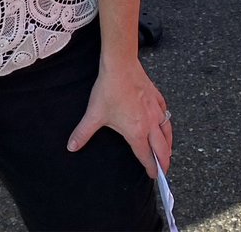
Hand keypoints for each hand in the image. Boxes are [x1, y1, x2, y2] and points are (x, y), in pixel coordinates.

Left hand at [67, 60, 170, 177]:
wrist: (120, 65)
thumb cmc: (109, 89)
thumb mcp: (94, 114)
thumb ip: (83, 133)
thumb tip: (71, 146)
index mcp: (137, 132)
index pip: (147, 156)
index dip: (151, 168)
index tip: (153, 176)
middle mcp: (150, 123)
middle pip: (162, 148)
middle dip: (164, 162)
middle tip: (164, 170)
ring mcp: (155, 109)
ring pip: (167, 131)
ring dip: (168, 144)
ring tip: (168, 151)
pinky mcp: (156, 97)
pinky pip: (165, 113)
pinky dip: (167, 122)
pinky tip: (164, 121)